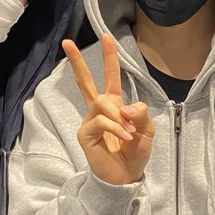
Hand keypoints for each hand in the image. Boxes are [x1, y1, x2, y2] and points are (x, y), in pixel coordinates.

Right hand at [64, 33, 154, 185]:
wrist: (127, 177)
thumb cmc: (135, 153)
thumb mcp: (147, 130)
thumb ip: (141, 113)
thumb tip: (126, 107)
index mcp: (114, 105)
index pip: (110, 77)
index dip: (110, 57)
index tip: (107, 37)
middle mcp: (99, 110)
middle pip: (85, 81)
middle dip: (76, 61)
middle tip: (67, 42)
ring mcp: (90, 121)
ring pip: (101, 102)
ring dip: (119, 116)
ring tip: (130, 133)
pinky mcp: (85, 134)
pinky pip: (100, 121)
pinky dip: (116, 127)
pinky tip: (125, 138)